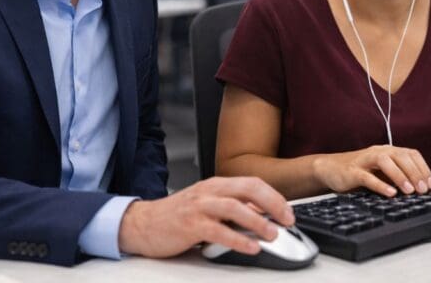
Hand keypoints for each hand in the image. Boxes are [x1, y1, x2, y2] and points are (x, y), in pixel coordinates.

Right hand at [118, 176, 293, 257]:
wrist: (142, 223)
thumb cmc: (176, 216)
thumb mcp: (207, 206)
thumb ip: (232, 209)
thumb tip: (260, 215)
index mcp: (216, 184)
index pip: (252, 183)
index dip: (274, 196)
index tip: (288, 212)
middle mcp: (209, 191)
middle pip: (248, 189)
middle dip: (272, 203)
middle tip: (287, 220)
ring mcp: (199, 207)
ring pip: (234, 208)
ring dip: (258, 221)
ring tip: (272, 234)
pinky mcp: (190, 225)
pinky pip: (218, 231)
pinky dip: (238, 240)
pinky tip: (250, 247)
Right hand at [313, 145, 430, 196]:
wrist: (330, 168)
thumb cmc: (360, 171)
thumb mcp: (382, 171)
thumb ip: (398, 175)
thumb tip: (421, 189)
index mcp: (388, 151)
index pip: (411, 154)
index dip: (423, 168)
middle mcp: (378, 152)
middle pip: (401, 156)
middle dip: (415, 173)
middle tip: (424, 190)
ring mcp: (365, 160)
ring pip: (386, 162)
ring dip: (400, 176)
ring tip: (410, 191)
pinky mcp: (352, 171)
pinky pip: (368, 177)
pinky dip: (380, 185)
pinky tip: (390, 193)